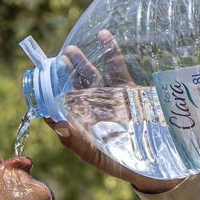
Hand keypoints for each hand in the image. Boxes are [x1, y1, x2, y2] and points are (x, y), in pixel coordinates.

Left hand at [44, 30, 182, 193]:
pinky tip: (103, 35)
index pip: (60, 108)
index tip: (41, 81)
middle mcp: (94, 111)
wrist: (158, 162)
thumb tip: (56, 125)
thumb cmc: (124, 164)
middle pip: (74, 88)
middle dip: (65, 73)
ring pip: (93, 76)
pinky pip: (117, 68)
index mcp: (82, 126)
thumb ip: (77, 142)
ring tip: (71, 49)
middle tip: (58, 58)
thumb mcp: (98, 156)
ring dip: (82, 62)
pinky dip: (110, 51)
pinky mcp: (129, 91)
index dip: (49, 94)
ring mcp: (111, 99)